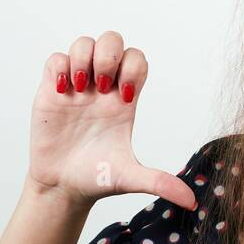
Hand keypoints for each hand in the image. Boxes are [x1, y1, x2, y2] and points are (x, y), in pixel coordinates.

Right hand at [25, 31, 197, 211]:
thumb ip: (160, 183)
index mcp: (126, 100)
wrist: (63, 186)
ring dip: (84, 58)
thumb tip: (192, 201)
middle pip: (113, 41)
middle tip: (100, 86)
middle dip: (109, 55)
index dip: (134, 69)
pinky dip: (60, 67)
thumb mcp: (130, 177)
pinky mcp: (51, 91)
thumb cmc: (98, 178)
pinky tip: (62, 92)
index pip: (138, 61)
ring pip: (84, 43)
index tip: (125, 98)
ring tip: (80, 89)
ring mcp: (77, 87)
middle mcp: (103, 88)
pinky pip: (56, 59)